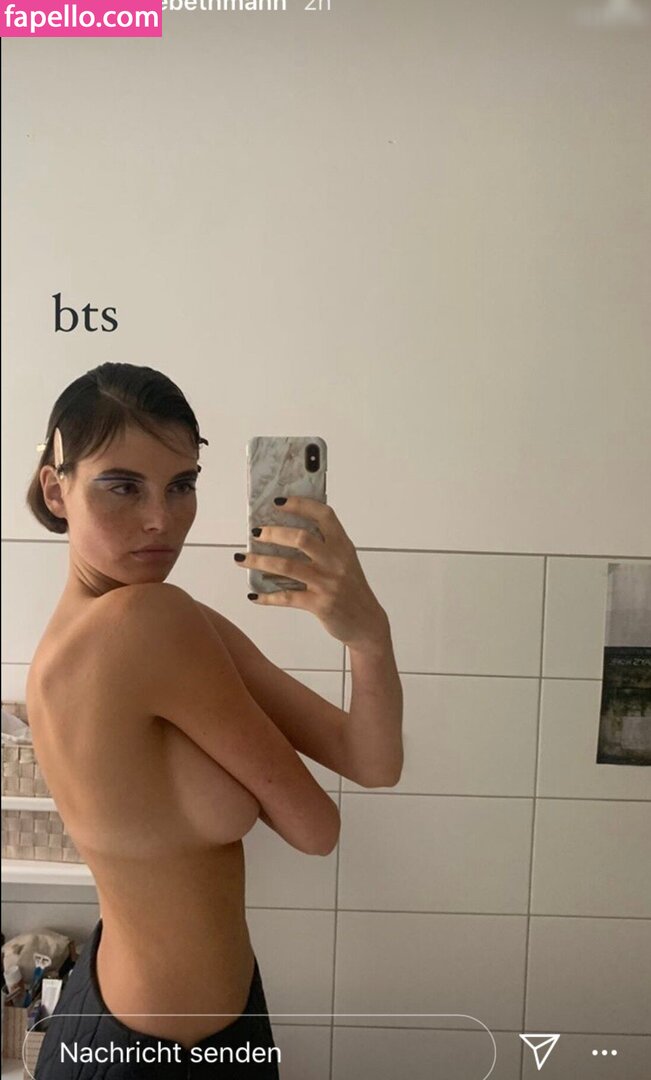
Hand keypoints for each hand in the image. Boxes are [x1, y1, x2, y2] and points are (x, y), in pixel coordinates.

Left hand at [233, 496, 389, 650]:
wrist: (367, 622)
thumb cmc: (351, 589)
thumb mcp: (345, 561)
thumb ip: (324, 546)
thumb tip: (285, 533)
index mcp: (343, 545)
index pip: (324, 515)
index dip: (301, 505)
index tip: (279, 502)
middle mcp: (336, 561)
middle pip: (301, 538)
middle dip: (273, 533)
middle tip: (255, 533)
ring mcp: (328, 583)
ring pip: (287, 566)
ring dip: (259, 561)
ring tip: (241, 558)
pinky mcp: (319, 605)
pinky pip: (286, 597)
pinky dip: (266, 596)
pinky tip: (253, 595)